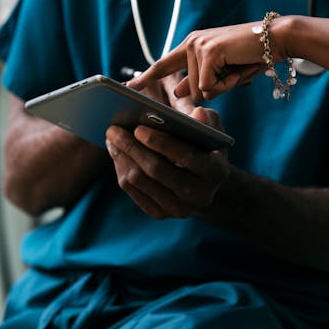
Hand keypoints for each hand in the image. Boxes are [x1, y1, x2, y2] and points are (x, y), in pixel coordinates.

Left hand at [105, 106, 231, 218]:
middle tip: (114, 129)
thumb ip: (207, 121)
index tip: (138, 128)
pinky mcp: (160, 213)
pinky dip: (121, 169)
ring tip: (112, 138)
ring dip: (122, 157)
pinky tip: (116, 152)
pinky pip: (133, 191)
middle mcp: (199, 195)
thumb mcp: (213, 132)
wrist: (210, 187)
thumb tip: (197, 114)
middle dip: (132, 147)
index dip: (160, 142)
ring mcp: (178, 208)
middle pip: (156, 170)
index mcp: (216, 172)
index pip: (186, 156)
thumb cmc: (208, 150)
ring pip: (140, 181)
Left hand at [127, 22, 271, 100]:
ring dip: (225, 86)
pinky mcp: (207, 52)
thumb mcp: (223, 73)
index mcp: (192, 45)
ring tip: (239, 67)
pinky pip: (210, 86)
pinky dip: (228, 85)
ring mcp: (197, 46)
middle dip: (215, 89)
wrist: (277, 39)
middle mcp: (191, 43)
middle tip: (236, 71)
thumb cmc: (253, 56)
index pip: (162, 65)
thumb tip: (179, 92)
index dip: (144, 78)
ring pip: (201, 90)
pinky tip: (239, 69)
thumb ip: (200, 81)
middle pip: (189, 89)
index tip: (127, 87)